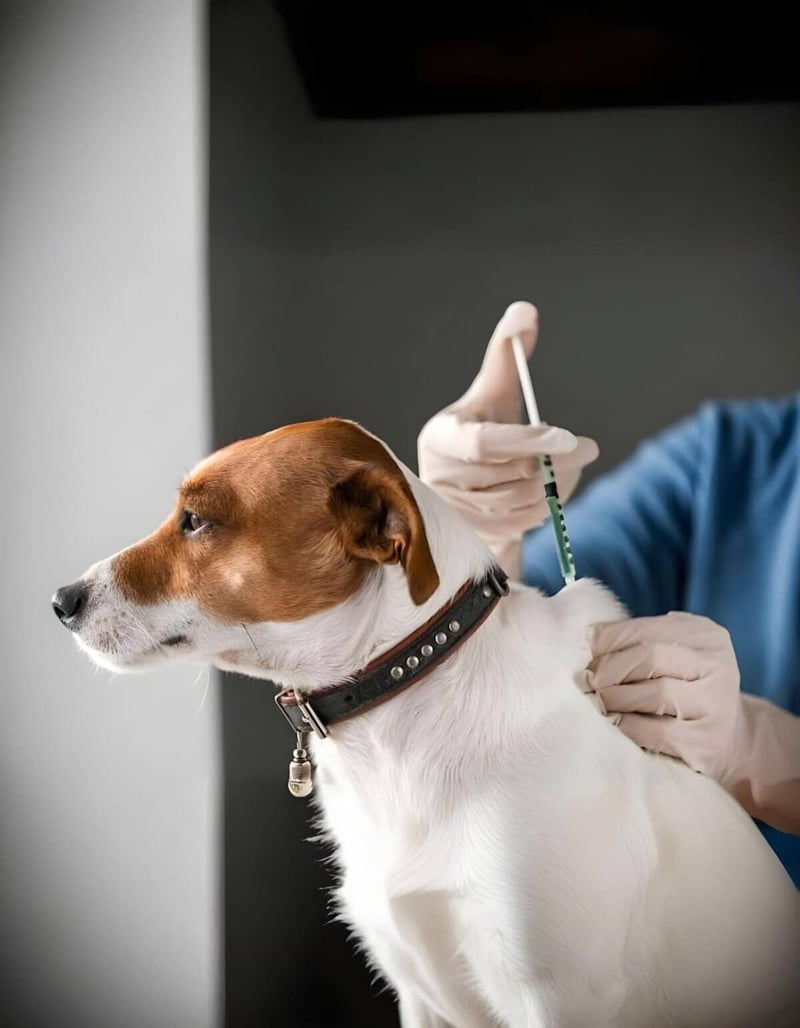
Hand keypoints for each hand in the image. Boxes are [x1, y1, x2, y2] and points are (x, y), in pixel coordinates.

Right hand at [417, 301, 598, 578]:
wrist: (469, 485)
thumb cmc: (482, 426)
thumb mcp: (493, 391)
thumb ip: (507, 353)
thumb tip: (525, 310)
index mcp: (440, 438)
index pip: (485, 443)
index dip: (529, 441)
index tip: (571, 436)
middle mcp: (440, 479)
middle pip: (509, 476)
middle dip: (555, 462)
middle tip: (587, 448)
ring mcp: (456, 513)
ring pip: (520, 503)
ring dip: (556, 485)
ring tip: (570, 465)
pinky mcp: (475, 536)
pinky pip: (522, 525)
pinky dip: (547, 508)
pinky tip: (553, 490)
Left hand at [588, 611, 799, 832]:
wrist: (728, 741)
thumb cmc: (684, 691)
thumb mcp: (672, 656)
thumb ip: (639, 642)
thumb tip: (588, 639)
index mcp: (706, 635)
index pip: (646, 628)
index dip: (607, 639)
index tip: (583, 652)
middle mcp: (719, 665)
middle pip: (650, 656)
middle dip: (608, 669)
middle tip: (584, 681)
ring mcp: (718, 704)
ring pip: (655, 693)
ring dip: (614, 698)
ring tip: (597, 702)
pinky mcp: (708, 741)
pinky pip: (658, 731)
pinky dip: (628, 726)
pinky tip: (614, 724)